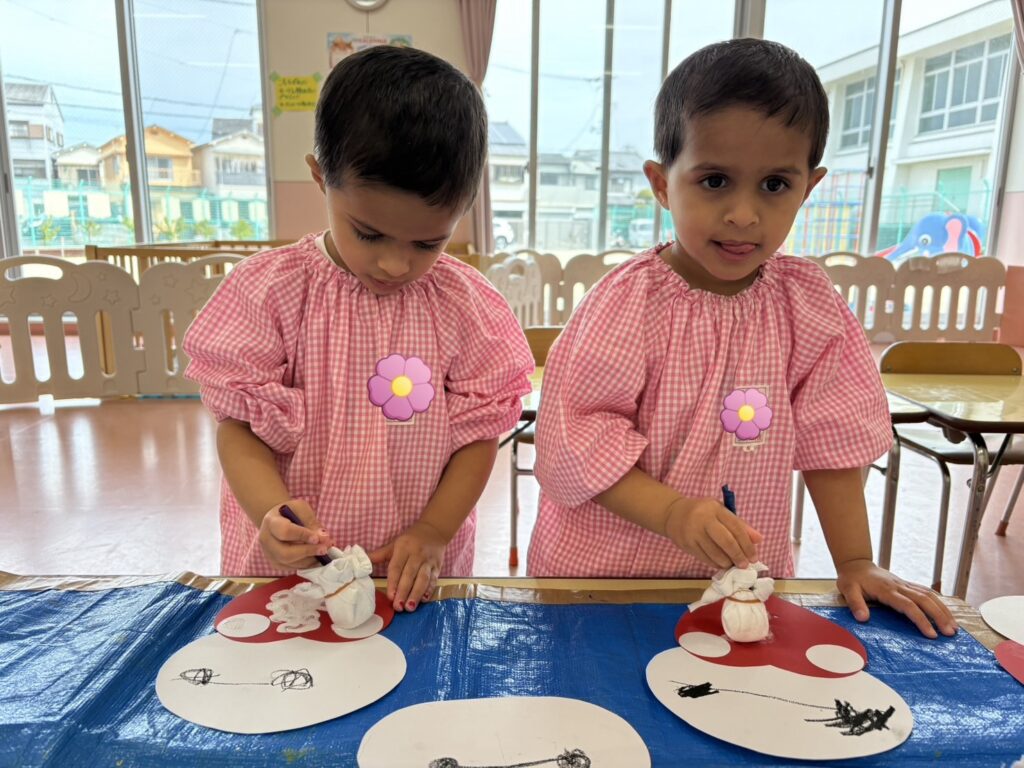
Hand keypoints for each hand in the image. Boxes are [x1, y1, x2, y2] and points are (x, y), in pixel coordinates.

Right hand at [258, 500, 332, 570]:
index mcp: (271, 522)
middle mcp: (266, 540)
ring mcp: (269, 554)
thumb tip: (322, 537)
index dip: (302, 536)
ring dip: (310, 559)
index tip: (318, 538)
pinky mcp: (275, 563)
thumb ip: (311, 521)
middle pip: (285, 553)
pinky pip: (292, 567)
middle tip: (324, 549)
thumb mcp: (301, 508)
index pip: (285, 531)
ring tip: (324, 552)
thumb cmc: (290, 512)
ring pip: (290, 563)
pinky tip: (317, 557)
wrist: (278, 520)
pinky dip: (307, 564)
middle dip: (307, 552)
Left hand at [367, 521, 445, 611]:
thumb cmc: (410, 540)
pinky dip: (429, 590)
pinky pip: (434, 579)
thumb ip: (379, 555)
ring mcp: (428, 561)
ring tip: (410, 607)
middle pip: (410, 575)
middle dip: (404, 592)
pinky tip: (424, 600)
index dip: (393, 582)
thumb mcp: (394, 544)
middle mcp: (416, 555)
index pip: (397, 567)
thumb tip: (360, 560)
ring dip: (416, 594)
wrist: (435, 530)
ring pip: (423, 579)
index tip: (390, 596)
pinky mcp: (438, 566)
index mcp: (403, 549)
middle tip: (398, 607)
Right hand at [663, 496, 762, 569]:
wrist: (673, 514)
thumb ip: (740, 525)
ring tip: (733, 565)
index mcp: (715, 509)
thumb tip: (758, 540)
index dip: (747, 544)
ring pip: (715, 553)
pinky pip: (705, 558)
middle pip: (726, 541)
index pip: (736, 527)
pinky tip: (721, 564)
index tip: (754, 557)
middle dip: (738, 555)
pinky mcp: (686, 544)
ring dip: (727, 562)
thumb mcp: (721, 512)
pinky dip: (715, 564)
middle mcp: (704, 519)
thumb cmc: (703, 512)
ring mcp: (693, 532)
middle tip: (744, 565)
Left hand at [836, 558, 957, 637]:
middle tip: (951, 633)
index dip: (921, 620)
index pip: (908, 606)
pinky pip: (926, 591)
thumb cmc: (852, 579)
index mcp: (887, 590)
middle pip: (925, 600)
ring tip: (954, 627)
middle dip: (940, 617)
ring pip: (930, 595)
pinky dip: (939, 602)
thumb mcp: (847, 590)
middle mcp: (900, 586)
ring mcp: (905, 584)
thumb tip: (862, 618)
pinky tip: (946, 612)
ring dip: (943, 610)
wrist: (856, 564)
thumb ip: (855, 603)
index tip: (931, 634)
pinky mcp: (907, 584)